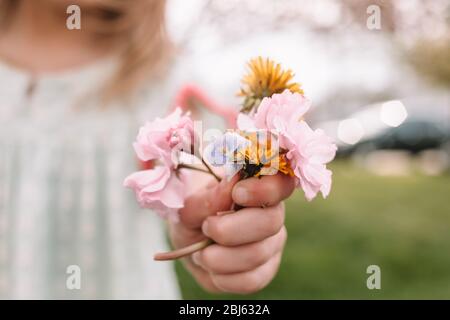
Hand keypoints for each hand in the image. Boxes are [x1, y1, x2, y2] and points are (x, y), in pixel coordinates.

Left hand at [168, 172, 294, 293]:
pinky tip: (211, 267)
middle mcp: (272, 215)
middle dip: (230, 230)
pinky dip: (222, 277)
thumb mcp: (189, 205)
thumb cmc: (193, 215)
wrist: (187, 243)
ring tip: (201, 252)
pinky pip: (250, 280)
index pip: (280, 184)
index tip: (237, 194)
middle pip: (270, 222)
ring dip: (219, 257)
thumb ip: (209, 198)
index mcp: (259, 189)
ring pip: (257, 254)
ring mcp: (271, 244)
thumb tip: (231, 184)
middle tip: (206, 228)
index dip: (265, 190)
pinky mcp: (264, 272)